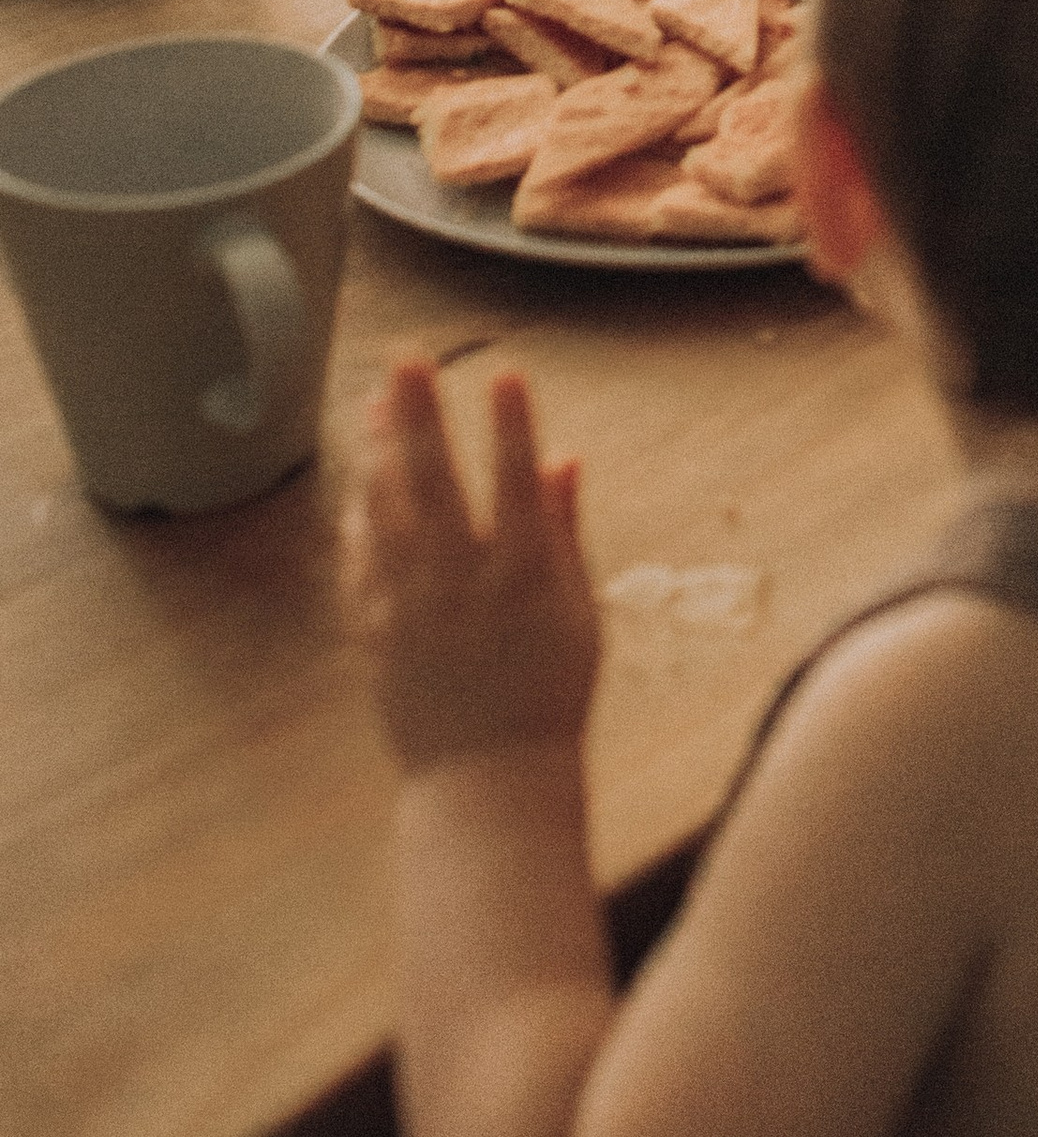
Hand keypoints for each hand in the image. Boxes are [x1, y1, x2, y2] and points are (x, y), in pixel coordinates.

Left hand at [344, 364, 599, 773]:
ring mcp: (412, 605)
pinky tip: (362, 477)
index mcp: (526, 576)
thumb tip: (565, 459)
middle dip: (421, 414)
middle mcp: (463, 582)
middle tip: (407, 359)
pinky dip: (361, 512)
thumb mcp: (578, 610)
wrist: (486, 777)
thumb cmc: (548, 692)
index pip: (518, 481)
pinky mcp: (375, 629)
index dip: (512, 425)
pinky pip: (361, 556)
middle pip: (437, 480)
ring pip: (389, 510)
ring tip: (373, 400)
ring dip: (381, 450)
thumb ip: (565, 531)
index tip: (505, 371)